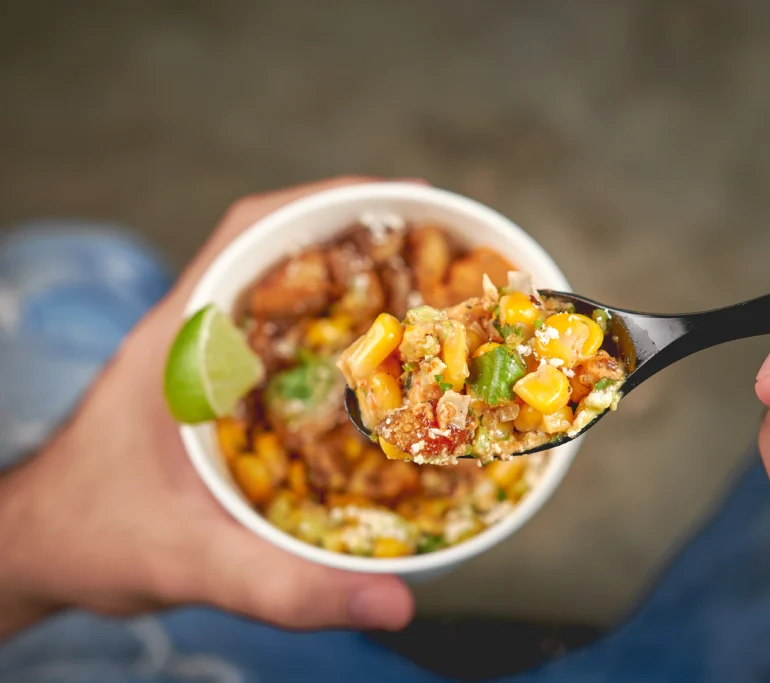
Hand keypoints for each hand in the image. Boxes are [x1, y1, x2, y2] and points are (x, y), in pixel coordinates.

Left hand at [0, 177, 419, 638]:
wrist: (37, 547)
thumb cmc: (96, 539)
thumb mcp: (192, 561)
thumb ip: (287, 587)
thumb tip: (396, 603)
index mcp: (177, 342)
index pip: (249, 237)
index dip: (329, 203)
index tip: (408, 197)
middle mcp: (190, 333)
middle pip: (276, 249)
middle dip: (361, 235)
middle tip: (443, 243)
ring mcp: (198, 354)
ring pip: (280, 289)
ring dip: (349, 277)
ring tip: (427, 284)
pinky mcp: (210, 382)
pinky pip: (279, 334)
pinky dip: (333, 327)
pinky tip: (378, 355)